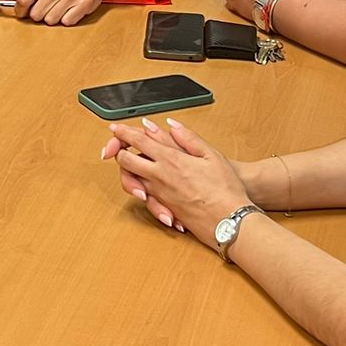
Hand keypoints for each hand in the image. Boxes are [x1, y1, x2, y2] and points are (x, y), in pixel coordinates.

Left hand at [15, 0, 111, 26]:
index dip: (20, 10)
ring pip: (50, 20)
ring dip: (53, 18)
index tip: (22, 13)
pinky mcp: (83, 5)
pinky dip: (67, 19)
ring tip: (58, 9)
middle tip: (45, 10)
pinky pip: (67, 22)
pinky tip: (69, 11)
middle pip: (36, 14)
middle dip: (38, 15)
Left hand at [106, 117, 249, 248]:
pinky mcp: (163, 208)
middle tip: (116, 146)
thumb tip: (171, 125)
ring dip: (126, 171)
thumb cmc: (225, 189)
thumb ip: (188, 138)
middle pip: (126, 161)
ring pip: (130, 181)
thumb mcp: (211, 155)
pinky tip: (143, 187)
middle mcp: (160, 177)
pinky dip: (140, 190)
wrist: (230, 221)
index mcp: (171, 160)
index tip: (116, 128)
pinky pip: (143, 198)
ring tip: (129, 164)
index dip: (124, 133)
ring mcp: (159, 195)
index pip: (139, 141)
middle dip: (118, 151)